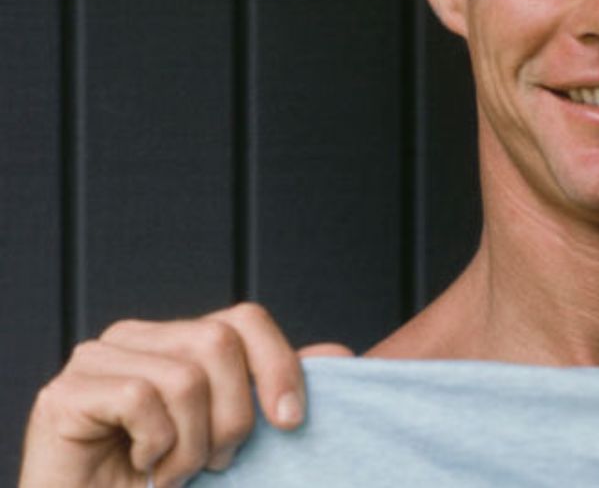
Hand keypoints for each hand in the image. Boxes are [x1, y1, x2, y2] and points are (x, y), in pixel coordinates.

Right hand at [17, 302, 351, 487]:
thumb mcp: (231, 435)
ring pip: (184, 378)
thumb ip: (275, 394)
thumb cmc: (163, 481)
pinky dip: (154, 448)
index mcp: (176, 340)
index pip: (245, 319)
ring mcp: (96, 359)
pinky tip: (140, 469)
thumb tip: (339, 354)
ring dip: (192, 446)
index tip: (290, 421)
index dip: (278, 365)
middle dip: (234, 417)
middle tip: (217, 462)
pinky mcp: (65, 392)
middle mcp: (135, 337)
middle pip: (219, 343)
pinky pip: (139, 400)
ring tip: (174, 472)